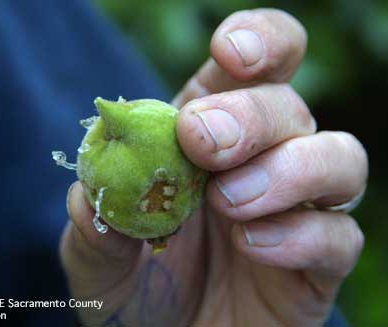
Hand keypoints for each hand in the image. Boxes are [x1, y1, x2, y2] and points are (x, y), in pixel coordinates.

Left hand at [61, 9, 367, 325]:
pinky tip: (253, 245)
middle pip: (290, 104)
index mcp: (206, 138)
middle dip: (252, 114)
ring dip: (290, 168)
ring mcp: (294, 211)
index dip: (256, 42)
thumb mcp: (96, 260)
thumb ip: (93, 225)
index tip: (230, 52)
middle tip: (205, 143)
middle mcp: (258, 163)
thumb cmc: (132, 293)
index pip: (253, 66)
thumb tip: (91, 188)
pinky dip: (302, 234)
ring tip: (229, 202)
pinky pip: (340, 236)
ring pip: (340, 157)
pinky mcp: (317, 264)